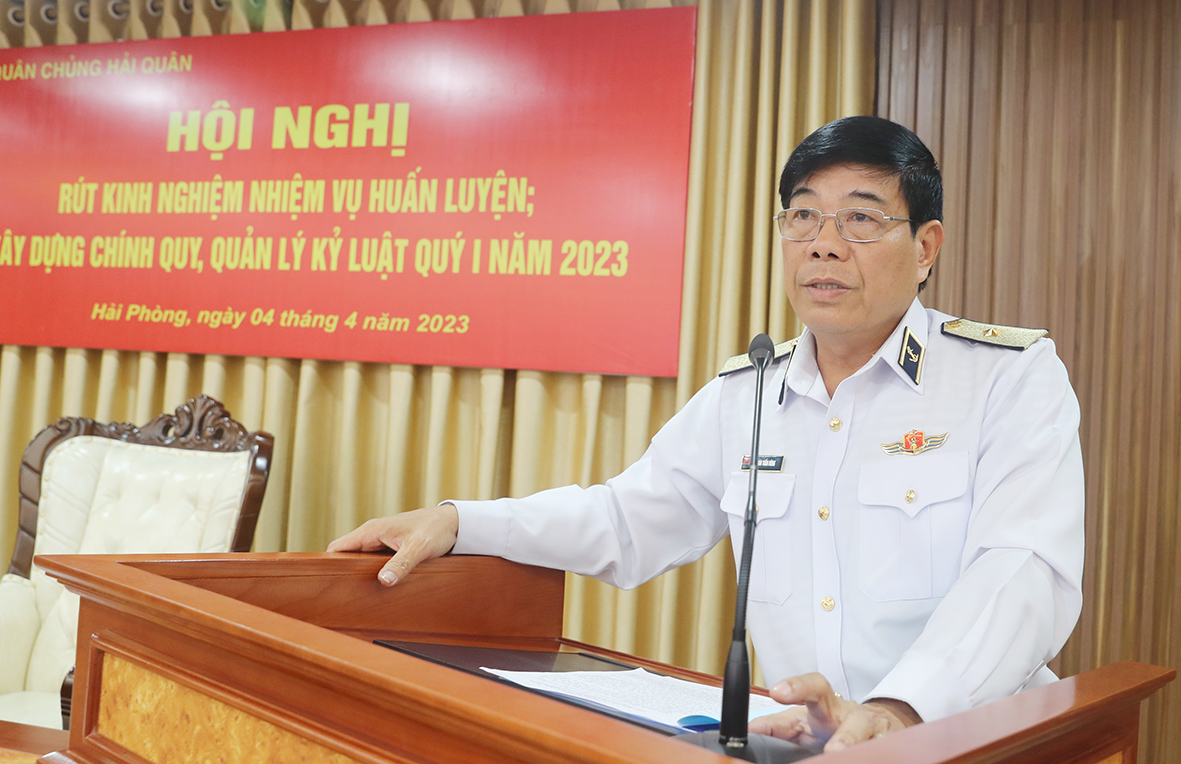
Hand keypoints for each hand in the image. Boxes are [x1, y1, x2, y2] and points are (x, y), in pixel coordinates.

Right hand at [326, 504, 458, 585]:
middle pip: (347, 556)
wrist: (455, 523)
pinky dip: (373, 573)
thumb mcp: (419, 548)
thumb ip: (401, 564)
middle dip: (343, 573)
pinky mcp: (391, 548)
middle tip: (343, 596)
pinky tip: (377, 588)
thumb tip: (383, 581)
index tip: (324, 582)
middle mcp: (373, 535)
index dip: (327, 563)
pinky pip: (374, 562)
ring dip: (359, 574)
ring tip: (357, 596)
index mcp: (372, 531)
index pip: (337, 547)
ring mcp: (381, 541)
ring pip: (361, 560)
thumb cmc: (436, 529)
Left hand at [747, 673, 920, 751]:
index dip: (796, 686)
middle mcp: (851, 714)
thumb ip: (776, 726)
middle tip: (832, 748)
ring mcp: (873, 729)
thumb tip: (749, 730)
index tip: (778, 691)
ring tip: (842, 753)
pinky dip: (877, 753)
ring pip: (868, 735)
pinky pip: (885, 749)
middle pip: (852, 718)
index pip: (813, 687)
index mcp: (825, 705)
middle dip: (844, 732)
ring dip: (856, 744)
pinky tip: (872, 756)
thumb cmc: (832, 723)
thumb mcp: (802, 722)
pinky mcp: (890, 741)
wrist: (876, 723)